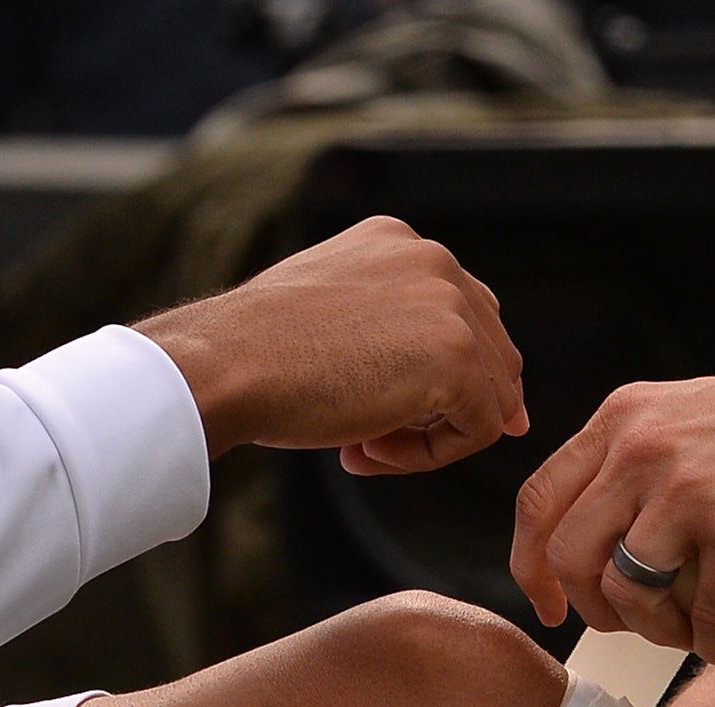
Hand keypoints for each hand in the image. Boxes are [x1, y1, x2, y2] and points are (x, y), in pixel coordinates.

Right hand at [139, 216, 528, 467]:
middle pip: (492, 352)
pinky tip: (364, 449)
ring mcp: (451, 306)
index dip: (444, 376)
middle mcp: (435, 260)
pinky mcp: (458, 359)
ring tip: (361, 447)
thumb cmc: (249, 353)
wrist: (222, 365)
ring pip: (490, 395)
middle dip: (441, 409)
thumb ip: (379, 328)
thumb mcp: (321, 314)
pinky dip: (427, 457)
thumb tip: (438, 386)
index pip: (463, 311)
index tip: (392, 417)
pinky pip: (479, 429)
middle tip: (368, 438)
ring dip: (429, 436)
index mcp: (399, 242)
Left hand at [508, 341, 714, 663]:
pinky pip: (705, 614)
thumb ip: (625, 468)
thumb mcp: (681, 418)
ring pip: (626, 591)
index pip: (537, 502)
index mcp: (619, 420)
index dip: (530, 566)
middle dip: (593, 607)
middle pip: (570, 556)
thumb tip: (580, 550)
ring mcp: (686, 488)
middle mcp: (641, 448)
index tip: (547, 603)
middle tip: (631, 623)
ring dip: (654, 629)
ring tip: (690, 628)